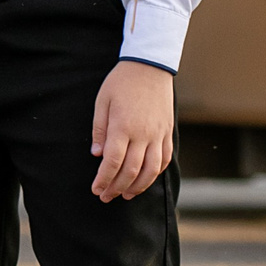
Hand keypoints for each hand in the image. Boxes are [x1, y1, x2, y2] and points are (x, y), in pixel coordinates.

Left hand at [91, 60, 174, 200]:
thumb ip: (100, 130)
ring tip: (125, 195)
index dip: (104, 179)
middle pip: (131, 170)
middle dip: (117, 187)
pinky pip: (164, 159)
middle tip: (106, 196)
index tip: (96, 189)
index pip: (112, 161)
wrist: (149, 68)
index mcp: (123, 126)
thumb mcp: (102, 102)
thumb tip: (97, 155)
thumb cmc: (120, 83)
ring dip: (138, 186)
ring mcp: (158, 135)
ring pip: (151, 169)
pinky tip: (145, 180)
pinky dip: (155, 173)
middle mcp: (143, 134)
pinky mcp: (168, 134)